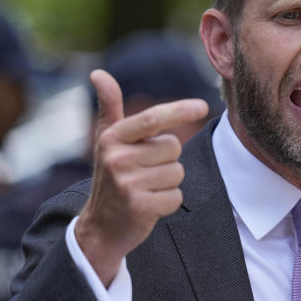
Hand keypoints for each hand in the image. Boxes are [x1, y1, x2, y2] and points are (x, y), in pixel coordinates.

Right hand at [75, 69, 208, 285]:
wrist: (100, 227)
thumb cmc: (111, 177)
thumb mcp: (107, 142)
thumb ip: (109, 107)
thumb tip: (98, 73)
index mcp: (112, 138)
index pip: (152, 118)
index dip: (179, 111)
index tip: (202, 106)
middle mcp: (117, 158)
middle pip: (173, 148)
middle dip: (166, 160)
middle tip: (144, 173)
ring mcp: (127, 184)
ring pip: (177, 172)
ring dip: (168, 183)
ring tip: (145, 189)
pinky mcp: (140, 207)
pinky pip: (176, 196)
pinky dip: (168, 203)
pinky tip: (149, 205)